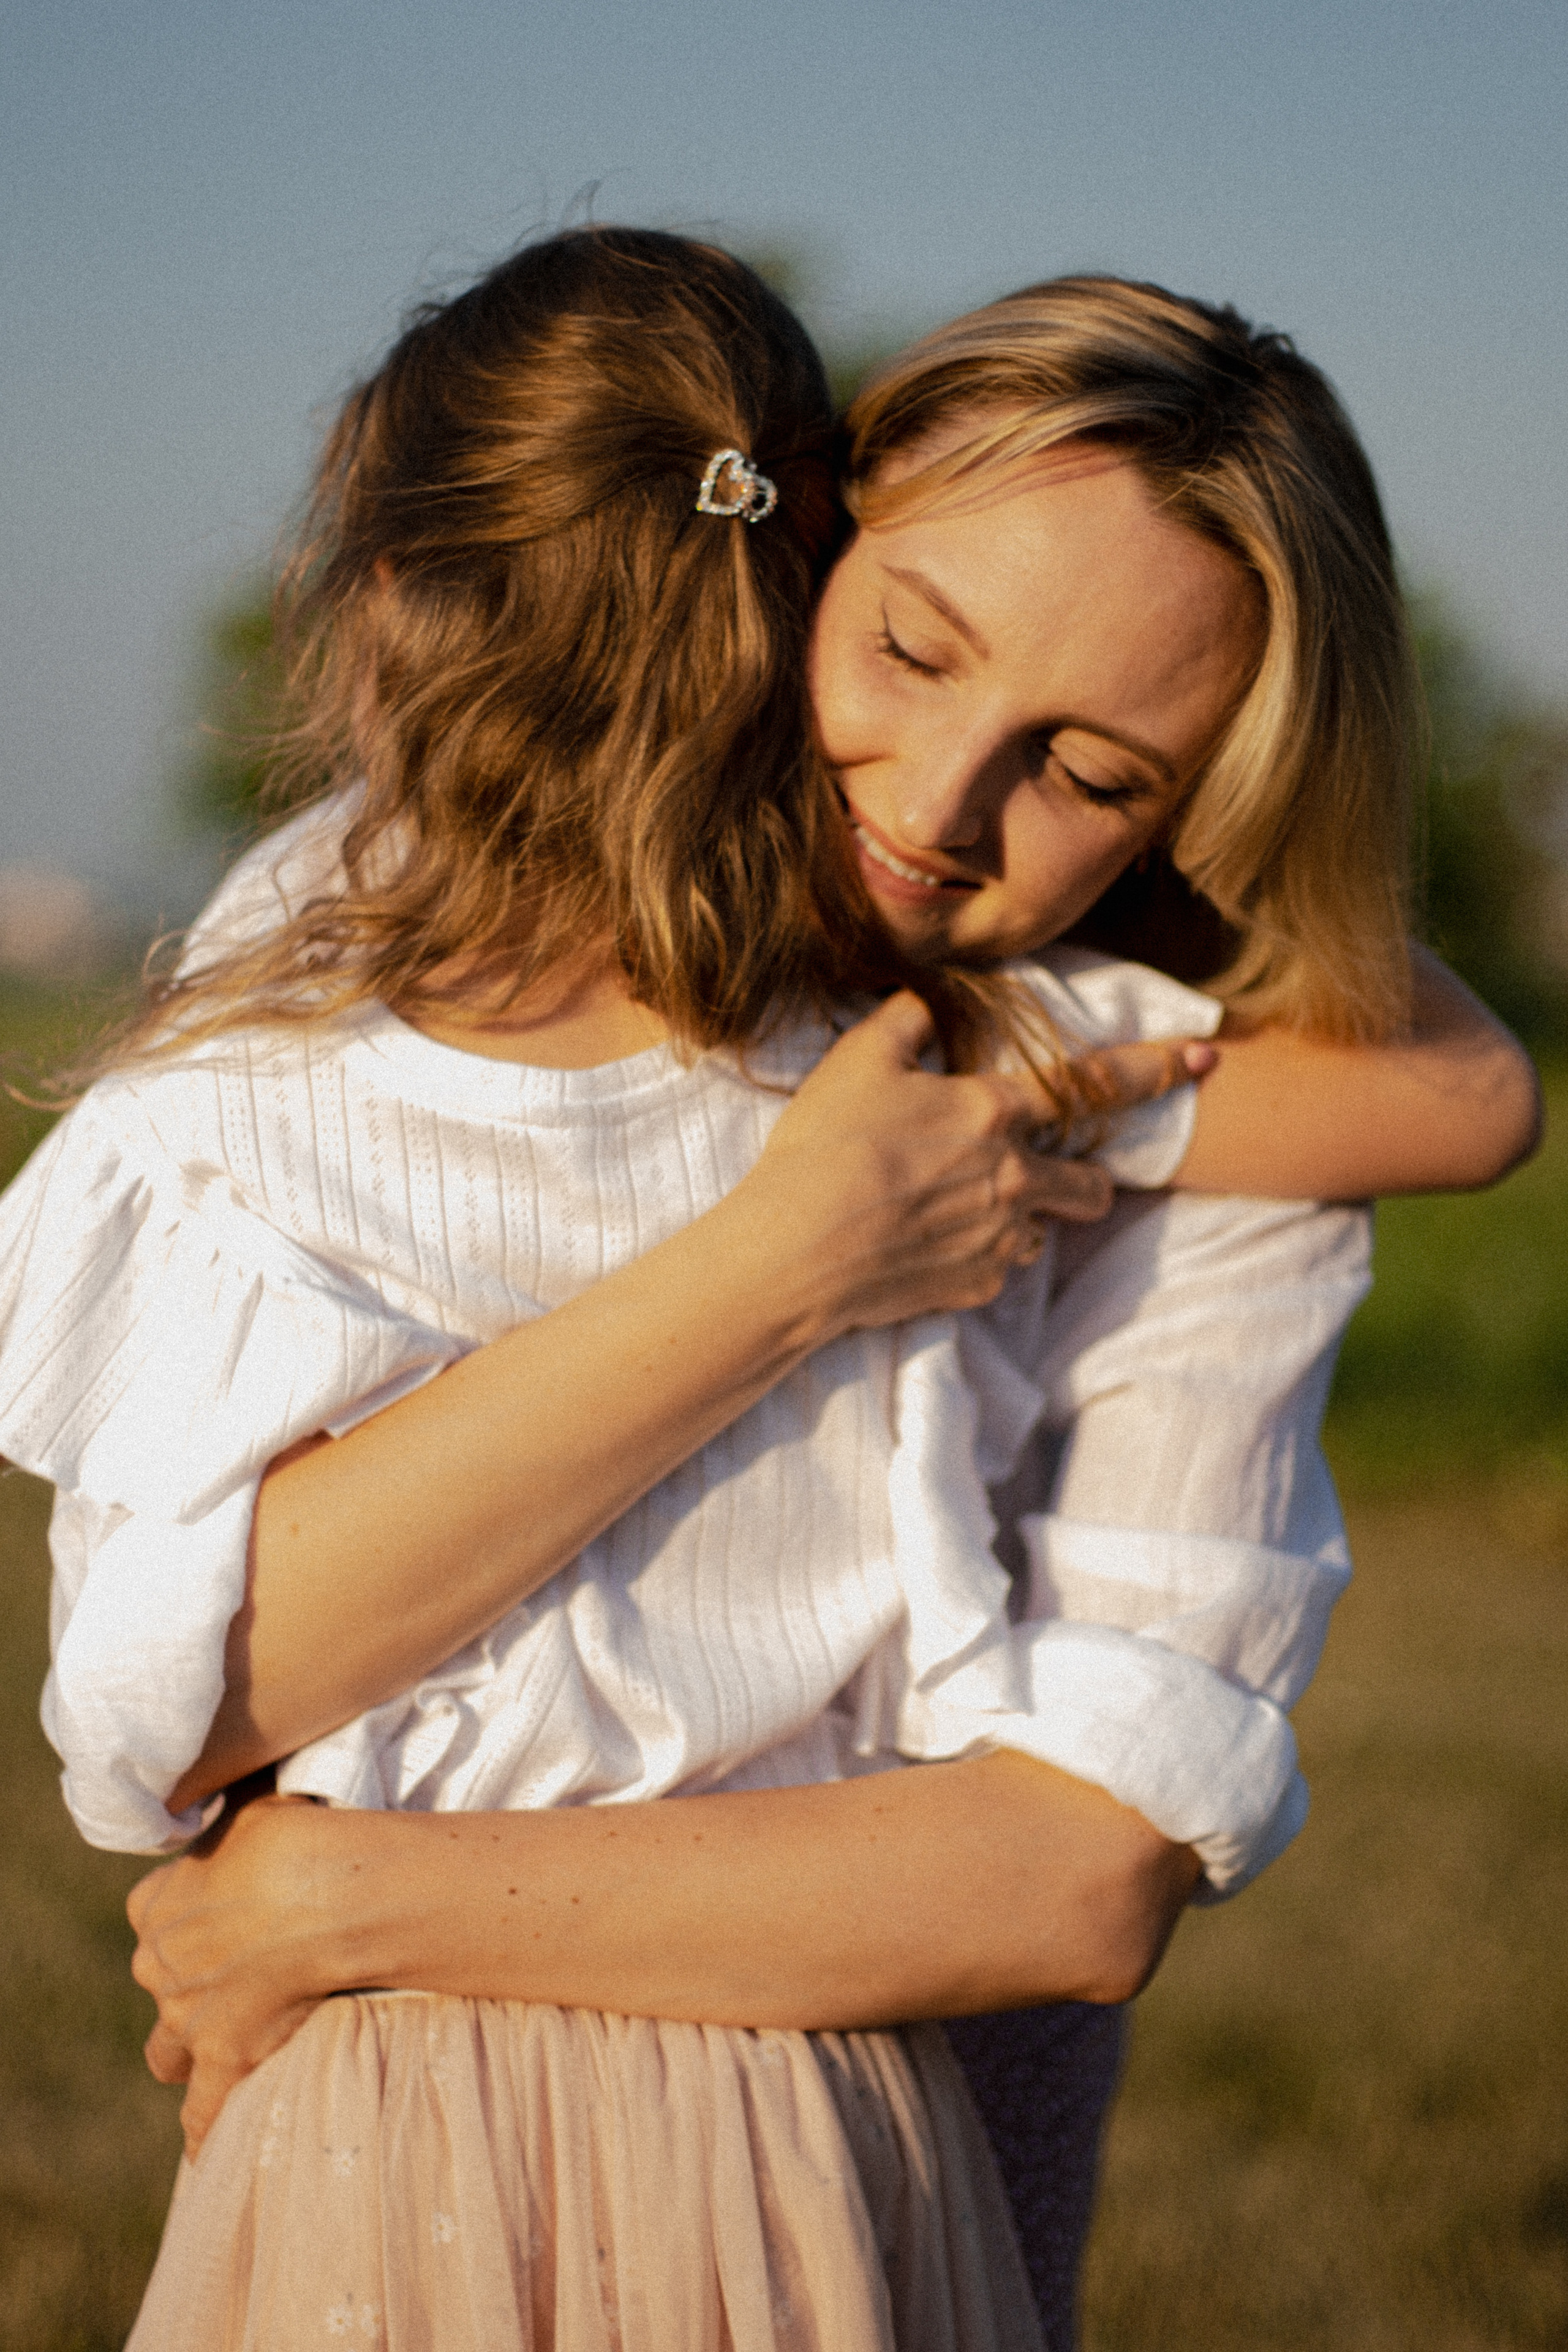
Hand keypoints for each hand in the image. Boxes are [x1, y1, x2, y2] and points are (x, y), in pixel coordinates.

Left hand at [127, 1796, 339, 2158]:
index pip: (154, 1919)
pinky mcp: (221, 2058)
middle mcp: (158, 1962)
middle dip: (194, 1990)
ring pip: (168, 2052)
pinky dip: (211, 2127)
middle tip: (247, 1982)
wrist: (323, 1891)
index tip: (224, 1928)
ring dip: (194, 2052)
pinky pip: (203, 2110)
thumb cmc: (296, 1837)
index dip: (190, 1926)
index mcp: (155, 1901)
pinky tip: (226, 2140)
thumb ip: (235, 1813)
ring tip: (236, 2049)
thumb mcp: (254, 1806)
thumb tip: (244, 1793)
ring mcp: (185, 2016)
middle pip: (162, 1988)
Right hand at [742, 994, 1213, 1328]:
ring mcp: (998, 1238)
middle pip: (1089, 1184)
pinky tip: (929, 1247)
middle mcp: (1011, 1176)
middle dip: (1089, 1182)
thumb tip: (924, 1004)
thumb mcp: (856, 1061)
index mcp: (991, 1112)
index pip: (1091, 1084)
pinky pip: (997, 1269)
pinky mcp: (975, 1287)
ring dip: (1018, 1219)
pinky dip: (977, 1258)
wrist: (795, 1252)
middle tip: (1062, 1178)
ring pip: (1039, 1231)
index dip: (1155, 1070)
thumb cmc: (823, 1149)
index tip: (1204, 1060)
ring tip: (957, 1214)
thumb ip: (903, 1023)